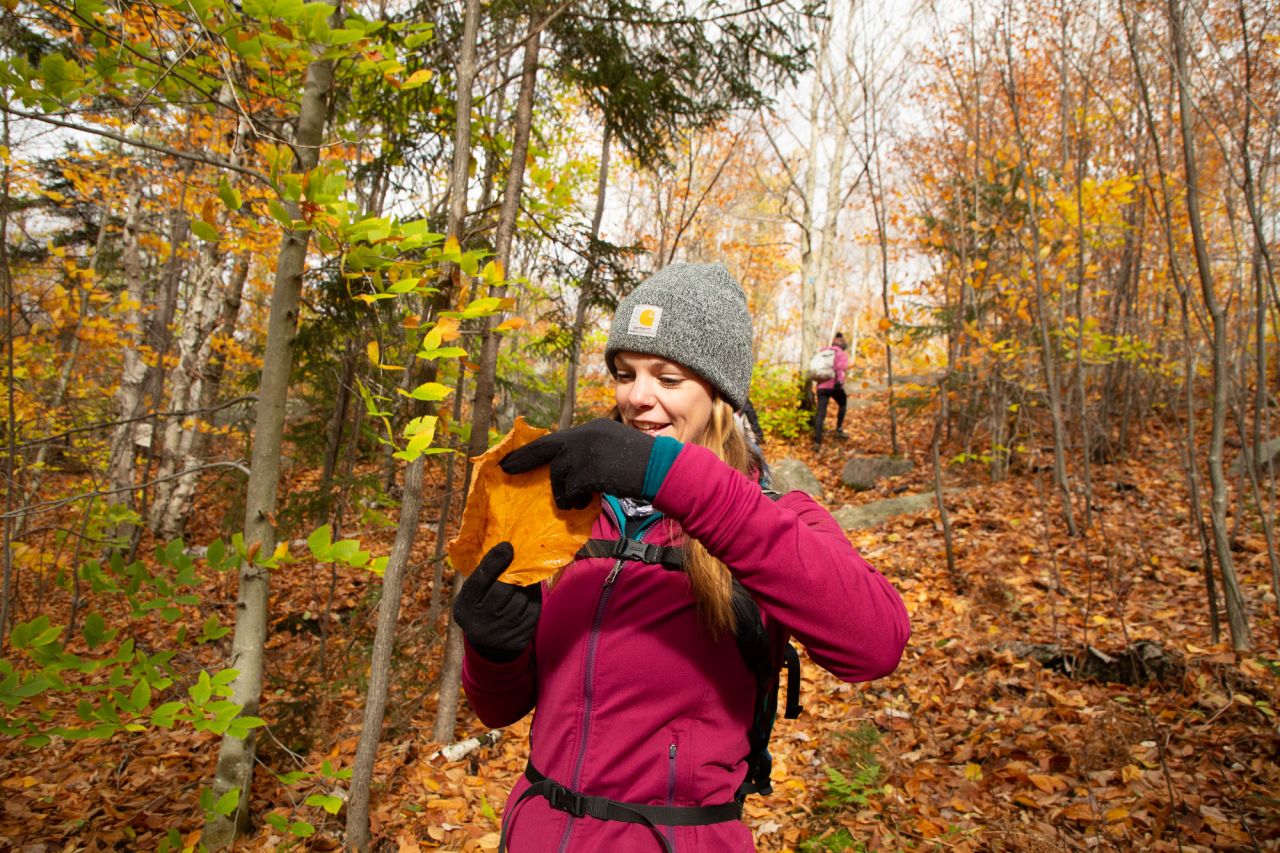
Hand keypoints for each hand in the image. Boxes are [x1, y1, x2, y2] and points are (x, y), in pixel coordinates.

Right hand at [452, 542, 540, 661]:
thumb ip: (482, 576)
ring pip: (521, 600)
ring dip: (526, 585)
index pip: (479, 580)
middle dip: (514, 573)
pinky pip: (532, 611)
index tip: (507, 546)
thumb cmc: (480, 608)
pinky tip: (532, 590)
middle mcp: (480, 622)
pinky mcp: (518, 639)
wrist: (489, 645)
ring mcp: (500, 633)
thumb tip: (504, 548)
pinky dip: (534, 597)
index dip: (493, 562)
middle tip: (522, 560)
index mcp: (465, 607)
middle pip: (503, 590)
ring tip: (527, 575)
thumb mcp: (472, 595)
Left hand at [500, 418, 654, 509]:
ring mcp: (587, 451)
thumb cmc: (645, 465)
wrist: (663, 470)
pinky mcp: (589, 470)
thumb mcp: (615, 448)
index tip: (513, 457)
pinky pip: (570, 490)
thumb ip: (592, 453)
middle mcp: (587, 435)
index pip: (556, 438)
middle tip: (506, 468)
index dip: (534, 449)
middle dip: (524, 460)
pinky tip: (587, 503)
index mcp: (593, 428)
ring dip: (564, 493)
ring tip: (578, 501)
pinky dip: (575, 500)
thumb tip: (567, 470)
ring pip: (559, 475)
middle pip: (547, 448)